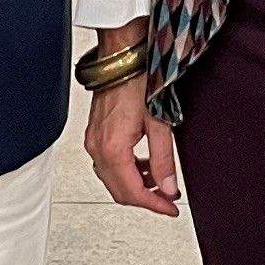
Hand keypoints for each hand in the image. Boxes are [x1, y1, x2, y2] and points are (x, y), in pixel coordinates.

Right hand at [82, 25, 176, 215]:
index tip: (171, 209)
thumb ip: (163, 159)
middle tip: (168, 199)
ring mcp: (93, 141)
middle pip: (119, 191)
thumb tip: (169, 188)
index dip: (154, 205)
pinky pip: (108, 165)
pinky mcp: (94, 134)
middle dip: (145, 198)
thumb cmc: (138, 79)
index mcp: (113, 148)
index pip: (133, 192)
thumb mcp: (158, 122)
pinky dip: (127, 171)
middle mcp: (97, 147)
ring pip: (112, 180)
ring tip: (160, 179)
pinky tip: (143, 164)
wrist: (121, 55)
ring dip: (136, 185)